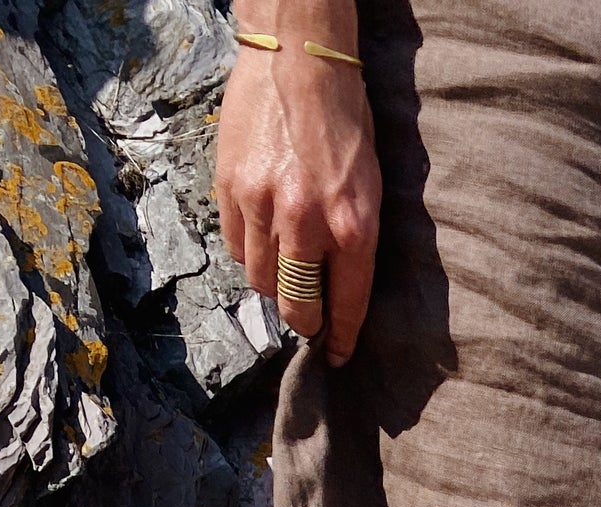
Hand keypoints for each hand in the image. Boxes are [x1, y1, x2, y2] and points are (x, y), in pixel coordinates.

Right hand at [215, 7, 381, 366]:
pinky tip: (262, 236)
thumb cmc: (344, 121)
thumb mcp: (370, 186)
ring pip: (260, 280)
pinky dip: (248, 252)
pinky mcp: (230, 188)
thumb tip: (342, 290)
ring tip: (283, 270)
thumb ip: (356, 241)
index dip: (339, 337)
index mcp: (352, 225)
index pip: (346, 304)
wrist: (299, 58)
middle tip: (306, 320)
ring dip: (272, 285)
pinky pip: (235, 246)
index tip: (336, 354)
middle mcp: (307, 222)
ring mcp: (263, 205)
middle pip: (296, 304)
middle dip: (303, 321)